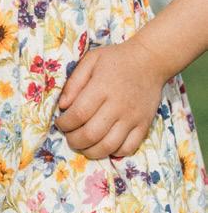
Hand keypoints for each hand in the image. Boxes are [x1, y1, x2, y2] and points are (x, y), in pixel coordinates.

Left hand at [54, 37, 167, 159]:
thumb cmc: (116, 60)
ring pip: (109, 146)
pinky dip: (113, 152)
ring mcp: (133, 117)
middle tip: (69, 136)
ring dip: (90, 151)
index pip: (78, 114)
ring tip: (83, 145)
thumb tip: (62, 106)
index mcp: (102, 88)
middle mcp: (118, 105)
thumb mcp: (90, 61)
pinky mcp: (144, 125)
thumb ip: (74, 82)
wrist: (150, 61)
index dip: (65, 124)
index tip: (60, 123)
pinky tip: (104, 144)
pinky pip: (128, 148)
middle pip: (91, 134)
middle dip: (74, 140)